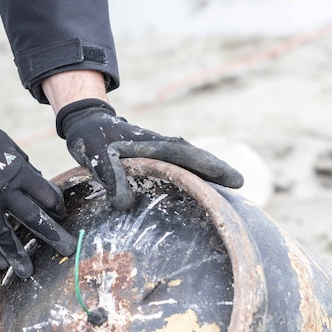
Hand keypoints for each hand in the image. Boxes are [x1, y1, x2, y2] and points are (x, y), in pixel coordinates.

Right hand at [0, 103, 76, 277]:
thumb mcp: (8, 145)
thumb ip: (24, 166)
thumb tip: (39, 182)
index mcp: (19, 172)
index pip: (47, 196)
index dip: (57, 207)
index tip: (61, 216)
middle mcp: (4, 192)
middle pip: (34, 220)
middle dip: (54, 237)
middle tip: (68, 250)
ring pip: (5, 237)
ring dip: (17, 256)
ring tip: (27, 273)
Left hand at [55, 99, 243, 209]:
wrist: (89, 125)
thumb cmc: (94, 140)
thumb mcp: (98, 158)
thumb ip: (111, 180)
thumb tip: (125, 205)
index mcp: (157, 145)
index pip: (190, 158)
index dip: (212, 169)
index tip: (234, 179)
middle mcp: (166, 146)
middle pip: (198, 159)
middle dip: (219, 170)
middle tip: (241, 183)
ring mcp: (164, 151)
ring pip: (193, 162)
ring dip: (210, 172)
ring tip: (230, 187)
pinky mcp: (159, 158)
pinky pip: (183, 166)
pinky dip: (196, 174)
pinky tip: (203, 187)